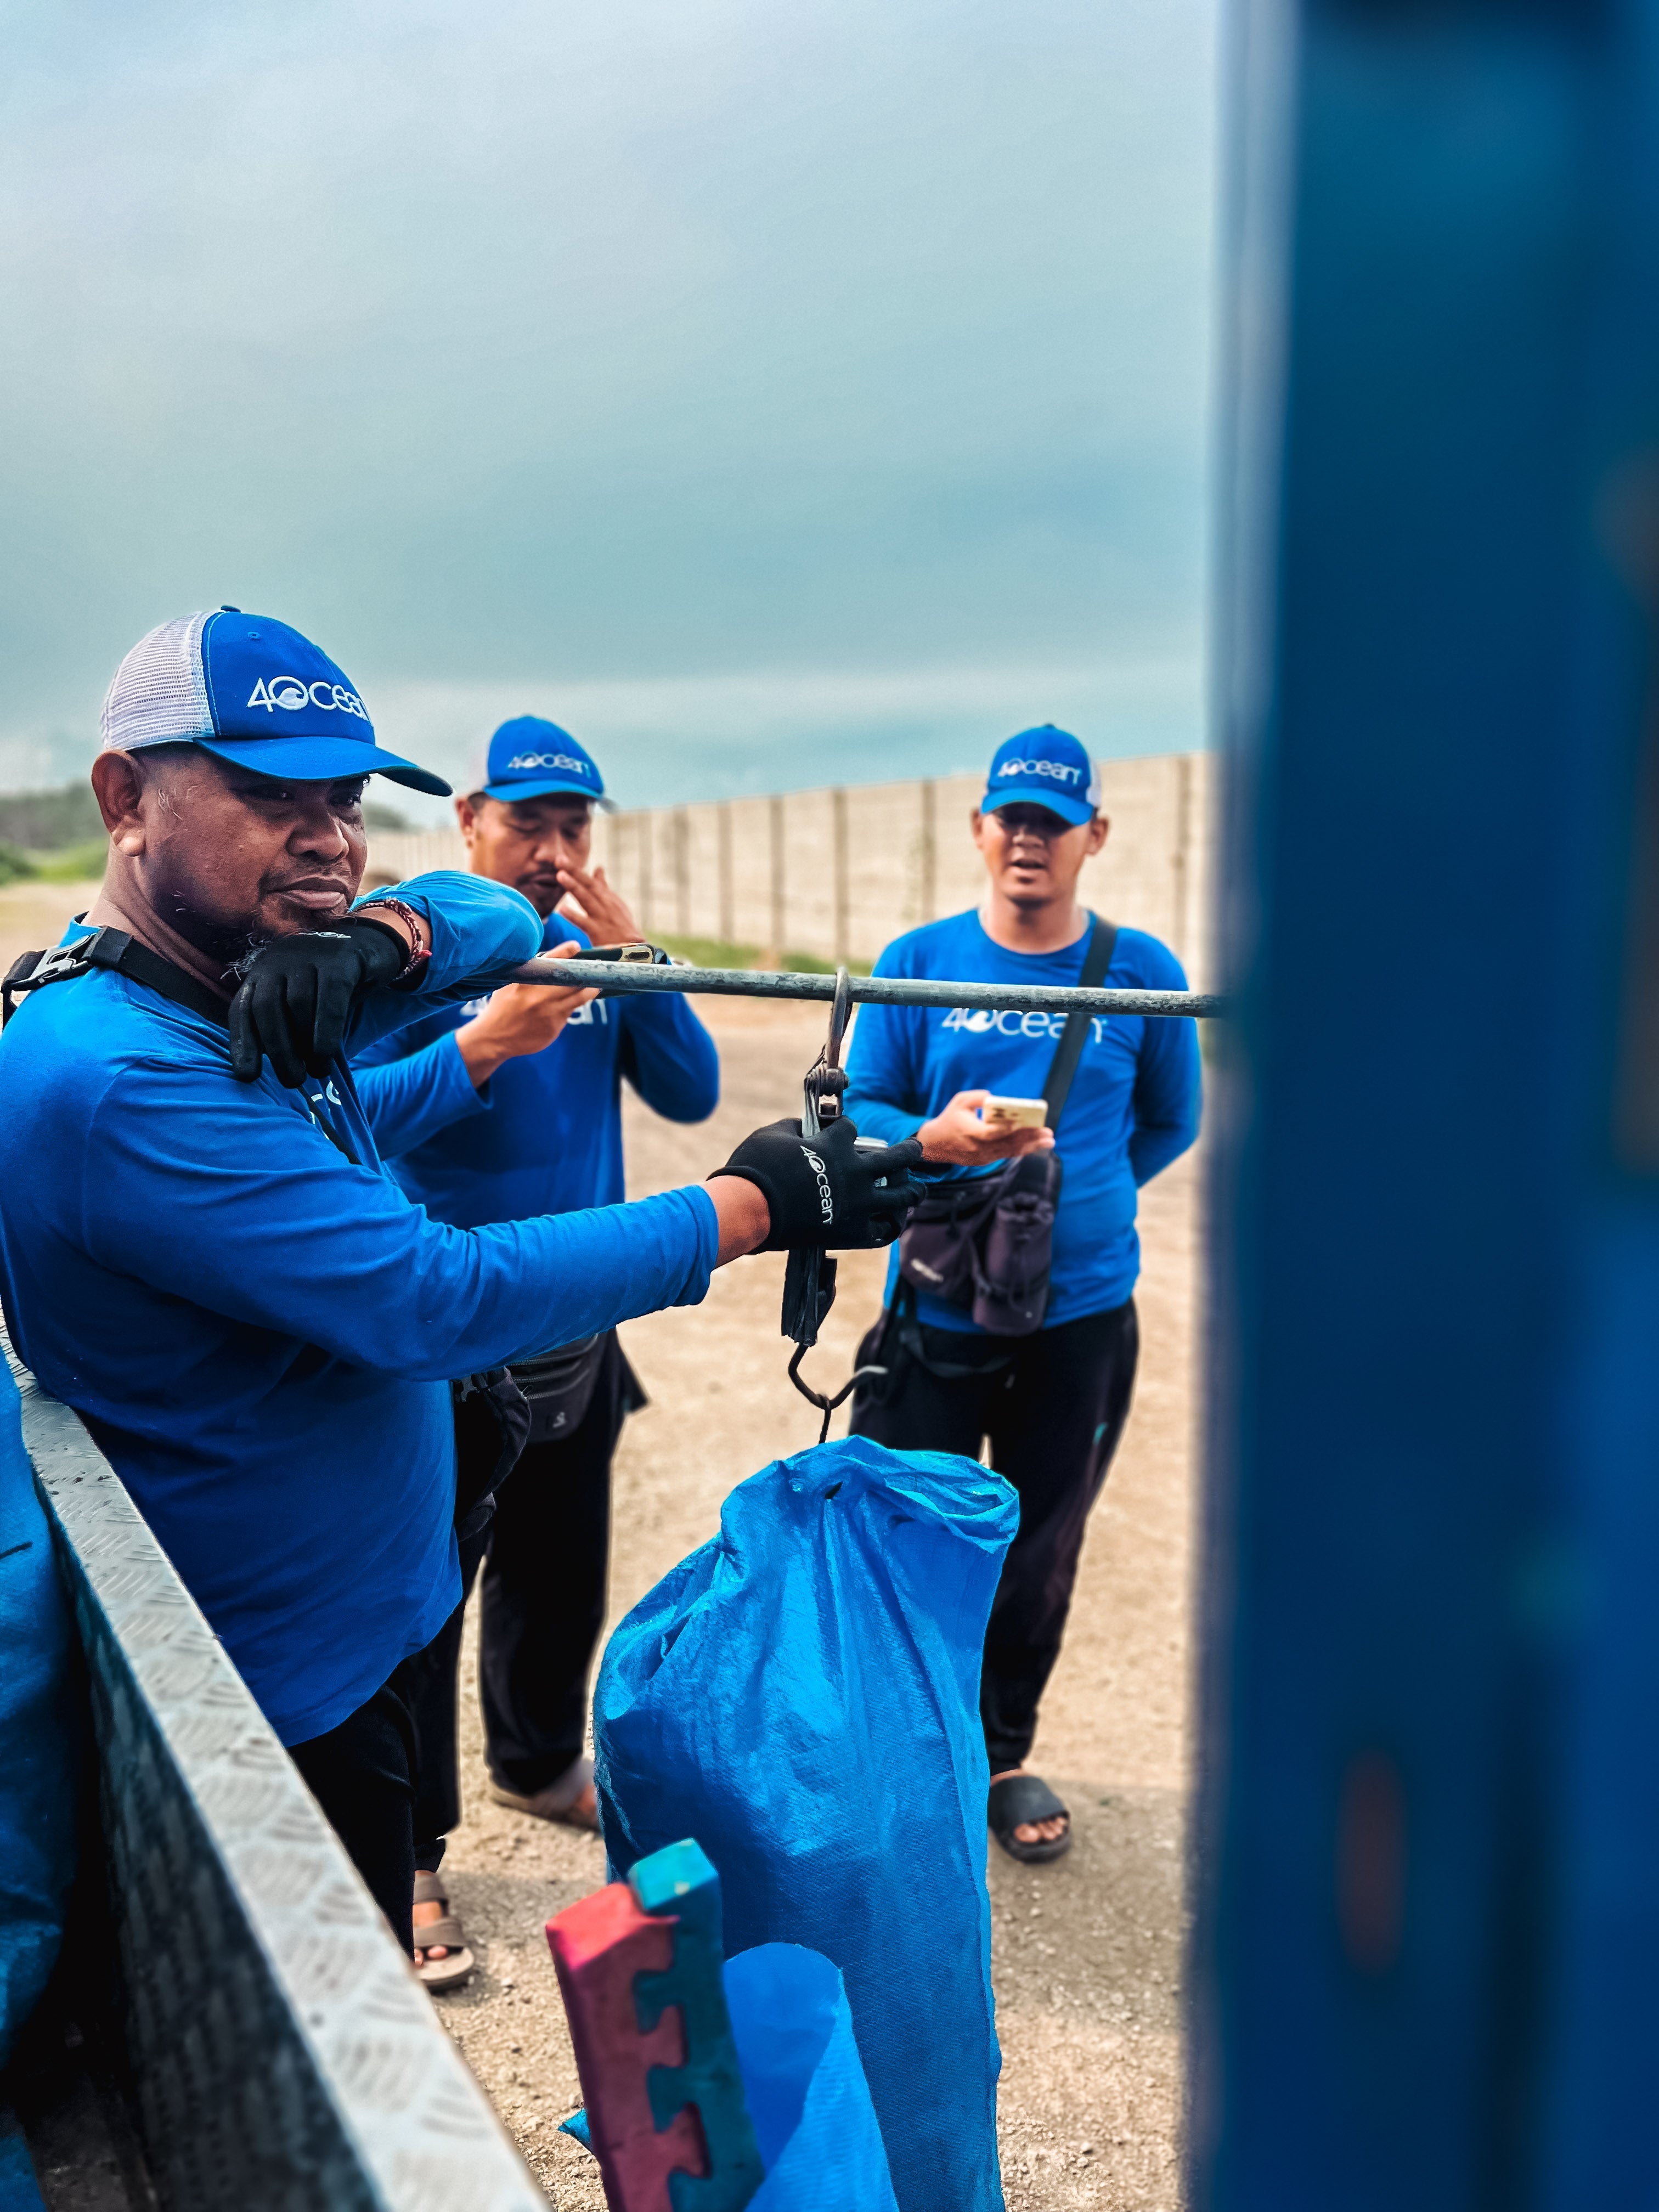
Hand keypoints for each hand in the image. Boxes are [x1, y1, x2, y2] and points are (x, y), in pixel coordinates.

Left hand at [229, 917, 408, 1086]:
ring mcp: (308, 955)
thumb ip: (287, 1027)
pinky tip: (327, 1054)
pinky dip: (326, 1031)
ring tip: (317, 1070)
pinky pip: (330, 998)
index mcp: (262, 974)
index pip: (242, 1009)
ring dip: (305, 1045)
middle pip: (267, 1007)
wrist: (371, 946)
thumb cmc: (330, 987)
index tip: (248, 1076)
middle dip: (278, 1049)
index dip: (242, 1043)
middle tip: (293, 1080)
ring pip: (298, 1003)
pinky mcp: (340, 958)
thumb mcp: (302, 1004)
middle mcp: (278, 961)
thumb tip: (282, 1068)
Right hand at [455, 942, 598, 1088]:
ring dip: (590, 989)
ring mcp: (548, 1012)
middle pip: (572, 980)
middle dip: (586, 973)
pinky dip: (572, 1006)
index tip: (576, 946)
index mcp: (525, 981)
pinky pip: (569, 1012)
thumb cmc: (502, 1006)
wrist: (494, 1038)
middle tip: (597, 967)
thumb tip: (551, 960)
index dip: (565, 952)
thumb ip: (527, 973)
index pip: (550, 962)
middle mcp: (539, 995)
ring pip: (578, 997)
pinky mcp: (554, 1027)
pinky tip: (574, 1002)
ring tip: (596, 985)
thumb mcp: (509, 984)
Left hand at [554, 862, 642, 947]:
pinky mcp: (599, 933)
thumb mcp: (615, 904)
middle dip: (574, 871)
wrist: (633, 950)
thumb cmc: (622, 927)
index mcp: (607, 898)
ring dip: (574, 886)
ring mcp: (602, 918)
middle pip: (588, 885)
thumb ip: (603, 887)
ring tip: (560, 876)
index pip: (589, 881)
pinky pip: (584, 923)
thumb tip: (598, 868)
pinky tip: (562, 909)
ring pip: (586, 899)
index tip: (561, 859)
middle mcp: (605, 904)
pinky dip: (573, 916)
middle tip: (559, 859)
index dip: (575, 870)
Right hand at [710, 1115, 925, 1250]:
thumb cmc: (757, 1167)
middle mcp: (856, 1173)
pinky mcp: (851, 1231)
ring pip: (901, 1195)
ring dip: (913, 1190)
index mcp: (836, 1145)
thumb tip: (804, 1129)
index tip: (844, 1133)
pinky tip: (891, 1221)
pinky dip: (888, 1225)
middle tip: (916, 1149)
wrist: (750, 1207)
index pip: (852, 1130)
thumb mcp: (774, 1133)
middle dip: (909, 1151)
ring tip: (918, 1188)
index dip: (847, 1130)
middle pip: (896, 1158)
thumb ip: (796, 1127)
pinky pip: (881, 1230)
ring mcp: (858, 1203)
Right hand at [916, 1090, 1055, 1167]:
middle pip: (1007, 1145)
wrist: (936, 1144)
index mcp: (969, 1131)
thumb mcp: (959, 1101)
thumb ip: (977, 1098)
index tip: (1021, 1123)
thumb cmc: (951, 1118)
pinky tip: (1035, 1145)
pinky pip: (1006, 1155)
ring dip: (1031, 1147)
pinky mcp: (985, 1161)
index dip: (1006, 1129)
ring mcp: (982, 1157)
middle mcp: (977, 1147)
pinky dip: (1021, 1150)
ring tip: (1049, 1141)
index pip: (990, 1133)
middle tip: (1048, 1133)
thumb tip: (995, 1098)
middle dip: (1029, 1139)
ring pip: (1009, 1152)